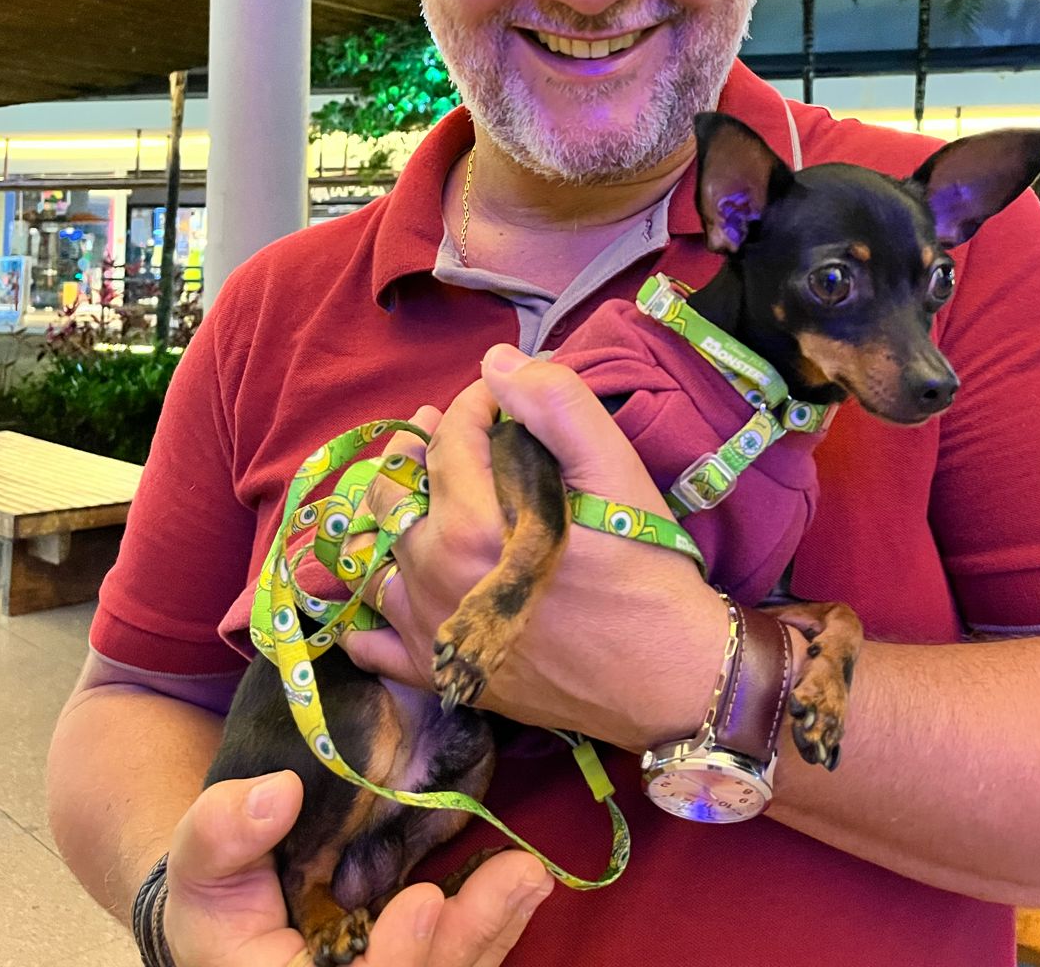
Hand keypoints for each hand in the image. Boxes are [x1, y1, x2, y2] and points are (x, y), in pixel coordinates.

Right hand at [163, 769, 552, 965]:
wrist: (235, 920)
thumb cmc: (217, 893)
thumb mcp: (201, 862)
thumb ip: (224, 833)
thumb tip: (278, 795)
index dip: (396, 962)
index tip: (423, 902)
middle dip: (467, 940)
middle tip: (517, 877)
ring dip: (495, 929)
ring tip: (530, 874)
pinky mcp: (421, 965)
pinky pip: (464, 961)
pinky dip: (497, 926)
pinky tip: (526, 885)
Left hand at [341, 346, 726, 752]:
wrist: (670, 677)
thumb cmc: (645, 568)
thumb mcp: (615, 470)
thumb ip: (555, 404)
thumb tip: (496, 361)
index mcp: (471, 524)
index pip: (446, 438)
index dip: (470, 404)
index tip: (498, 399)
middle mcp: (434, 578)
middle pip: (394, 494)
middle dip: (419, 452)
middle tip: (446, 435)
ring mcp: (430, 632)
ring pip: (373, 559)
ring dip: (392, 519)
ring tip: (420, 497)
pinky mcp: (441, 676)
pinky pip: (371, 641)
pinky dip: (369, 611)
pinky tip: (392, 585)